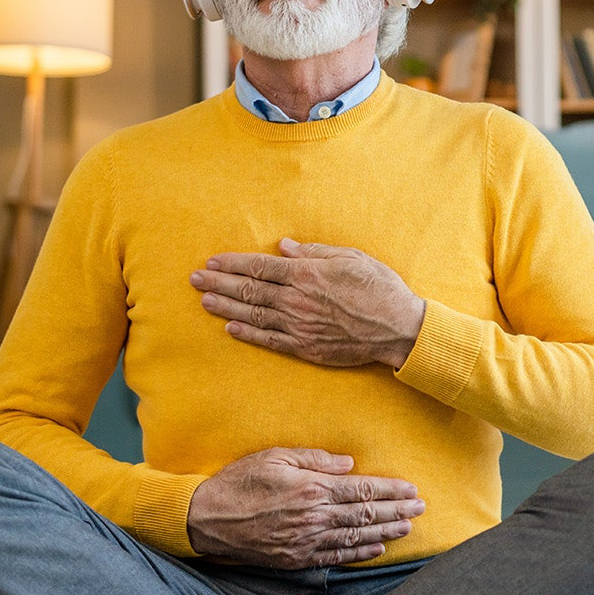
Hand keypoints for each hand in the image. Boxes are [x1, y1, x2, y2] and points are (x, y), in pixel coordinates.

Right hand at [185, 446, 425, 567]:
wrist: (206, 518)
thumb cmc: (239, 481)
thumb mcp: (275, 456)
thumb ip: (315, 459)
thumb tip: (349, 465)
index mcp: (311, 489)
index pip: (362, 491)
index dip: (390, 490)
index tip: (411, 489)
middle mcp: (314, 517)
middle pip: (366, 516)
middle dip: (397, 511)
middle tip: (422, 508)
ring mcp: (306, 542)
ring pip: (356, 538)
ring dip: (386, 533)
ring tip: (408, 528)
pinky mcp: (295, 559)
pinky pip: (335, 558)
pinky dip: (359, 554)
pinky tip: (376, 550)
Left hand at [190, 239, 425, 369]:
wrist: (399, 328)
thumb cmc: (379, 287)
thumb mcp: (351, 257)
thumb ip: (314, 252)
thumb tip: (284, 247)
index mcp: (308, 274)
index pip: (260, 266)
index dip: (233, 263)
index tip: (212, 261)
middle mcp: (298, 300)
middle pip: (249, 290)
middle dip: (219, 283)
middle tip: (194, 279)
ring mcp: (300, 326)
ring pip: (253, 314)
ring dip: (225, 307)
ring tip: (204, 301)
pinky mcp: (306, 347)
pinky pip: (269, 340)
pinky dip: (247, 333)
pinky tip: (230, 328)